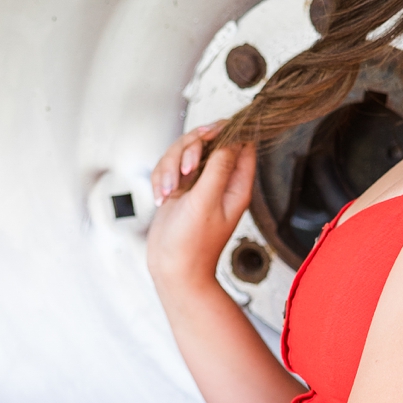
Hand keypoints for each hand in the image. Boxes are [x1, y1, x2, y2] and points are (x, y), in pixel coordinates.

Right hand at [146, 127, 256, 292]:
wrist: (172, 269)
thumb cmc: (192, 244)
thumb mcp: (207, 201)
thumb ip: (219, 166)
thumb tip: (232, 138)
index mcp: (236, 184)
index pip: (241, 143)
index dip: (225, 133)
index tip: (207, 138)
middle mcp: (219, 181)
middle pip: (208, 140)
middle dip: (189, 150)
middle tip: (185, 169)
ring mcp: (198, 183)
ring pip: (184, 151)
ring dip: (170, 166)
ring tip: (168, 191)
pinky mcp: (179, 188)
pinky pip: (168, 167)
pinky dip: (161, 178)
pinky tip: (161, 197)